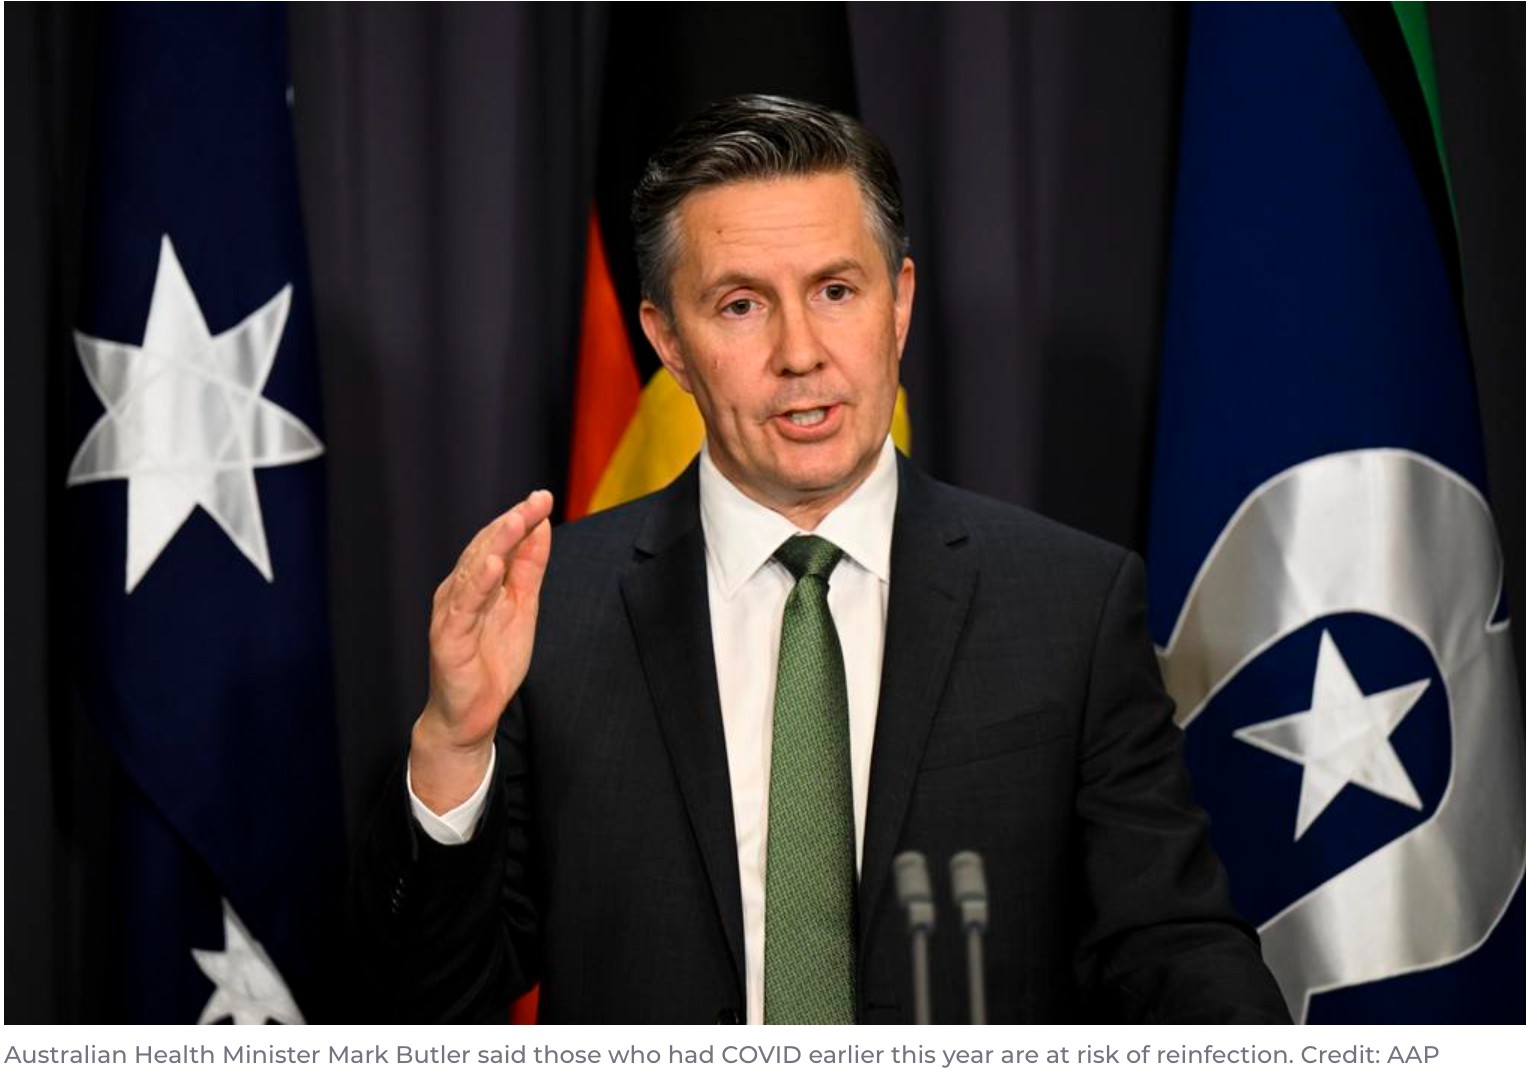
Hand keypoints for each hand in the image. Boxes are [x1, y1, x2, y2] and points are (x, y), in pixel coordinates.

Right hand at [410, 489, 552, 812]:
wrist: (472, 715)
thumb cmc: (493, 661)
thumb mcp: (522, 608)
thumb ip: (528, 570)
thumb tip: (541, 527)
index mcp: (477, 583)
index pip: (499, 542)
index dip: (520, 519)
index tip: (544, 497)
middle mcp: (460, 591)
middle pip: (485, 549)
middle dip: (512, 523)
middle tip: (537, 500)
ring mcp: (452, 614)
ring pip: (473, 571)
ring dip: (495, 543)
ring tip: (516, 520)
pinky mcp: (448, 639)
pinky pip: (463, 608)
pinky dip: (476, 585)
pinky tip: (491, 565)